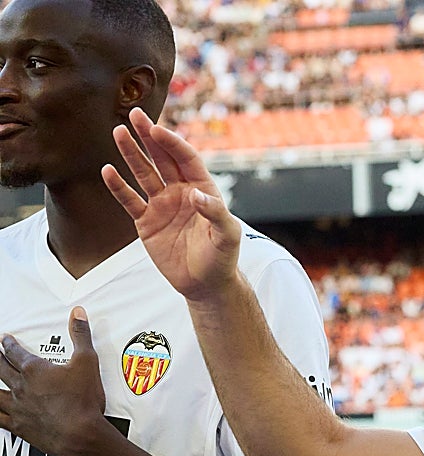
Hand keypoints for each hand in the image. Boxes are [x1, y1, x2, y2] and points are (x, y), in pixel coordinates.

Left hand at [0, 309, 109, 455]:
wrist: (80, 433)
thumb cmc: (83, 402)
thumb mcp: (87, 362)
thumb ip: (81, 336)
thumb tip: (77, 315)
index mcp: (35, 370)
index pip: (15, 352)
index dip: (8, 344)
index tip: (4, 340)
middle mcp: (22, 387)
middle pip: (1, 368)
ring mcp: (18, 407)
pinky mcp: (19, 425)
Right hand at [101, 107, 241, 303]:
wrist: (205, 284)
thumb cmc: (222, 257)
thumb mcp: (227, 235)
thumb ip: (215, 213)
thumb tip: (197, 194)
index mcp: (203, 189)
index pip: (186, 159)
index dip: (172, 143)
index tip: (157, 129)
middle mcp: (181, 192)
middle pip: (162, 158)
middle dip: (149, 136)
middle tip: (134, 114)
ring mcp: (162, 205)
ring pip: (144, 174)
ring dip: (131, 154)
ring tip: (118, 132)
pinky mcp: (146, 222)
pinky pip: (130, 201)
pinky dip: (119, 187)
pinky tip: (107, 171)